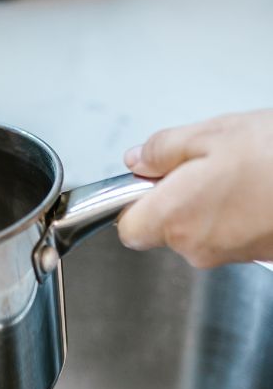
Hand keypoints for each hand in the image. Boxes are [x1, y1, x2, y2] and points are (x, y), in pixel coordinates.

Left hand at [118, 110, 272, 267]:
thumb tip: (137, 160)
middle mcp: (200, 246)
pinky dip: (237, 213)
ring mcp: (232, 255)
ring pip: (200, 232)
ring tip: (238, 171)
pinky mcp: (260, 254)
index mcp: (176, 216)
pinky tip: (258, 186)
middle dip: (174, 198)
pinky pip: (232, 234)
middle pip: (165, 229)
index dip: (132, 203)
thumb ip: (161, 150)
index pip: (128, 229)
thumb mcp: (209, 134)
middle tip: (200, 164)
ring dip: (209, 204)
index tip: (146, 181)